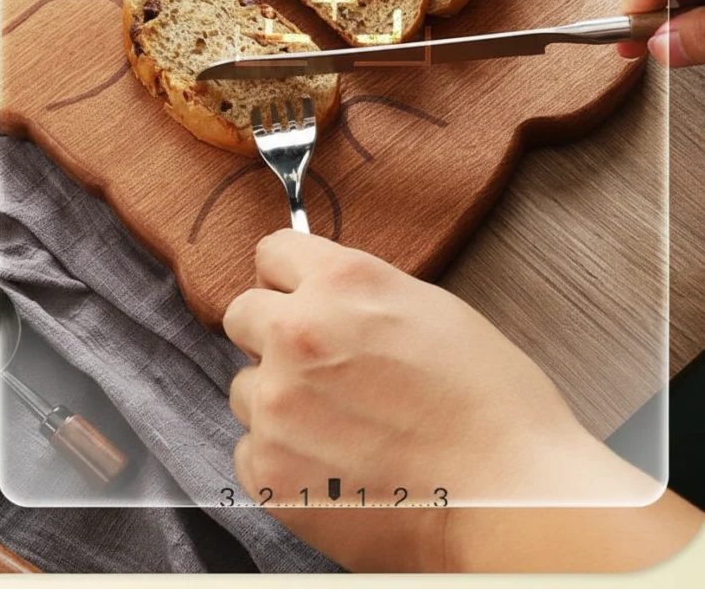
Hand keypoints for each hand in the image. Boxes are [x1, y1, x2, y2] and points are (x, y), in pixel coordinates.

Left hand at [223, 231, 670, 571]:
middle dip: (272, 332)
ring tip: (342, 425)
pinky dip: (283, 456)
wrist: (512, 501)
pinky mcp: (270, 471)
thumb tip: (326, 298)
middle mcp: (298, 332)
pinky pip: (251, 449)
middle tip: (318, 362)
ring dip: (280, 398)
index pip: (273, 252)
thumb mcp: (434, 311)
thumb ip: (364, 297)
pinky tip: (335, 465)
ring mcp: (277, 404)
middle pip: (242, 314)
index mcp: (343, 283)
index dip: (289, 276)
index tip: (297, 293)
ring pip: (246, 386)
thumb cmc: (492, 407)